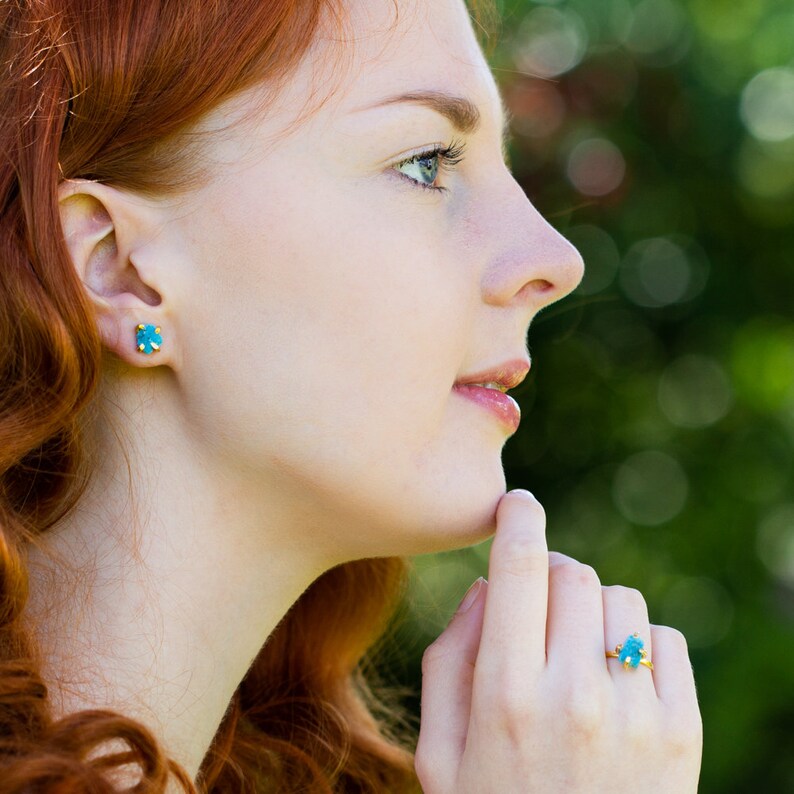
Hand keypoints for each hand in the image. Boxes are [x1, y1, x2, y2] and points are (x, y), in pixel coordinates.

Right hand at [415, 489, 701, 792]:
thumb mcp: (440, 753)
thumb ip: (448, 660)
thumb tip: (484, 587)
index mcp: (505, 694)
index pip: (516, 569)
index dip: (517, 520)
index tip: (517, 502)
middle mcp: (574, 694)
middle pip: (572, 574)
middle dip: (551, 575)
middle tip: (539, 607)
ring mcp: (636, 711)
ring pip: (620, 599)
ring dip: (593, 610)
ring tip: (577, 655)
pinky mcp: (682, 729)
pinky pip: (664, 639)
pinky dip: (637, 644)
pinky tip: (616, 684)